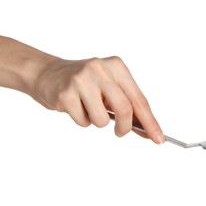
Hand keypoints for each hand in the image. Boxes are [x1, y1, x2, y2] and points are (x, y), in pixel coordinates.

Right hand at [30, 56, 164, 143]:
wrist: (46, 73)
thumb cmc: (83, 83)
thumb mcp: (108, 86)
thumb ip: (126, 104)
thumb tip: (148, 130)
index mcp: (116, 66)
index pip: (139, 99)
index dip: (150, 122)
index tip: (159, 139)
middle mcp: (100, 69)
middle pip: (125, 110)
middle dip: (124, 128)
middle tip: (119, 132)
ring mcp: (81, 80)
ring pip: (102, 121)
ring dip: (97, 122)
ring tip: (87, 108)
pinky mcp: (65, 93)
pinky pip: (83, 122)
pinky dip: (81, 120)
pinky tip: (73, 106)